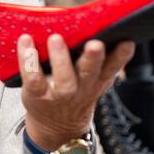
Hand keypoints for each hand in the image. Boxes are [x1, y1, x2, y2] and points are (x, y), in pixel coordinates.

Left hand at [17, 34, 135, 150]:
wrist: (56, 126)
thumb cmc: (74, 93)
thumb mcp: (93, 82)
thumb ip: (100, 62)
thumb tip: (101, 27)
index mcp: (97, 81)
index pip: (112, 67)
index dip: (121, 57)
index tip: (127, 41)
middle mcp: (80, 88)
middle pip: (90, 73)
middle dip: (93, 58)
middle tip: (95, 44)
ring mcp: (58, 94)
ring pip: (62, 78)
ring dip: (60, 58)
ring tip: (56, 38)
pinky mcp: (36, 94)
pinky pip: (32, 78)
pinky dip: (28, 60)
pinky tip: (26, 41)